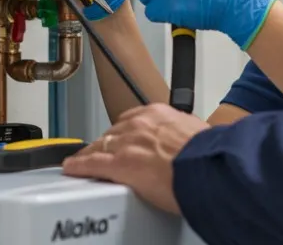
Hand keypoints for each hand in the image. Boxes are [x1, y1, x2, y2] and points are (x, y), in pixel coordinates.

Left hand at [61, 103, 210, 214]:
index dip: (124, 130)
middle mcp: (139, 124)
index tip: (123, 136)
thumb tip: (191, 144)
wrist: (208, 167)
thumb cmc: (210, 154)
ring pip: (100, 147)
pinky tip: (72, 169)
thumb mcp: (199, 133)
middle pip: (113, 132)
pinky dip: (79, 167)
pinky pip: (91, 164)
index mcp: (159, 113)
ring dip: (91, 154)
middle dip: (107, 143)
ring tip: (83, 161)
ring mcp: (127, 144)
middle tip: (103, 153)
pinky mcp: (119, 165)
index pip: (132, 118)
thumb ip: (186, 134)